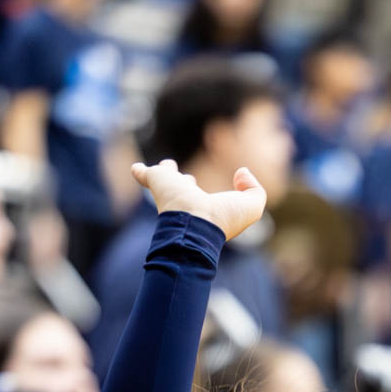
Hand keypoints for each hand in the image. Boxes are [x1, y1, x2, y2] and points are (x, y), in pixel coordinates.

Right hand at [131, 161, 265, 240]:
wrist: (196, 223)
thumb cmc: (223, 218)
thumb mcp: (252, 207)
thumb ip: (255, 190)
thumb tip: (241, 173)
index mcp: (205, 209)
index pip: (205, 199)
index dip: (215, 195)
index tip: (221, 189)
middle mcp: (187, 201)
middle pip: (184, 189)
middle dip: (186, 183)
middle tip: (189, 180)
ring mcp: (170, 192)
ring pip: (166, 180)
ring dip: (165, 174)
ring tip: (165, 169)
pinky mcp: (158, 181)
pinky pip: (145, 175)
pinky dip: (140, 172)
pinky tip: (135, 170)